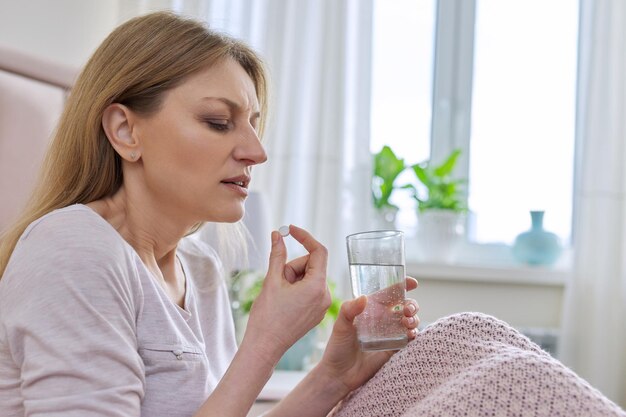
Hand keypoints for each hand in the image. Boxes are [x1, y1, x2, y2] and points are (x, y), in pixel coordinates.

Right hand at [243, 225, 330, 364]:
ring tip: (278, 293)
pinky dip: (296, 287)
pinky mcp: (316, 311)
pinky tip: (283, 300)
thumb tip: (277, 234)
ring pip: (309, 276)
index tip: (290, 230)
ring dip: (292, 277)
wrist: (265, 346)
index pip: (318, 252)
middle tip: (277, 279)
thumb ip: (277, 254)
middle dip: (293, 265)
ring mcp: (321, 305)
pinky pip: (309, 288)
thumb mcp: (271, 280)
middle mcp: (325, 295)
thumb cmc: (267, 316)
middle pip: (311, 264)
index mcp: (317, 287)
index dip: (304, 237)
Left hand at [315, 277, 418, 394]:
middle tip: (407, 309)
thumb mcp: (340, 325)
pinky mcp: (394, 348)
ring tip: (407, 322)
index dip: (403, 285)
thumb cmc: (337, 347)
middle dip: (412, 304)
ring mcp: (390, 333)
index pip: (390, 293)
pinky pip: (409, 339)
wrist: (339, 374)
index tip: (413, 283)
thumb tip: (364, 298)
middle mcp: (383, 319)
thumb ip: (349, 310)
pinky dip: (414, 334)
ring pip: (410, 321)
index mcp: (371, 309)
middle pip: (405, 306)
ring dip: (414, 319)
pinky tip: (410, 334)